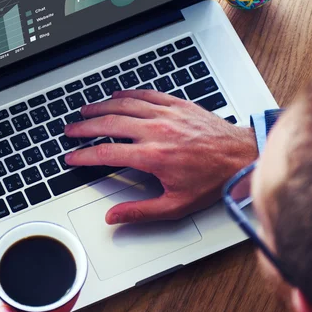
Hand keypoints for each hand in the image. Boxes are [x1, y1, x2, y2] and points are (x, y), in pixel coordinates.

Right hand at [64, 90, 257, 224]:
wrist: (241, 156)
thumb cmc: (212, 180)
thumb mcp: (176, 205)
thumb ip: (140, 211)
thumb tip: (114, 217)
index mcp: (153, 156)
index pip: (106, 153)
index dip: (84, 156)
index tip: (72, 157)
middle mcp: (156, 131)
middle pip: (109, 124)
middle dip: (84, 127)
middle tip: (70, 130)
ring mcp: (165, 114)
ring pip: (123, 105)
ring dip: (100, 107)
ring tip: (85, 111)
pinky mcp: (176, 104)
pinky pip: (144, 94)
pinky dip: (126, 94)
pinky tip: (116, 95)